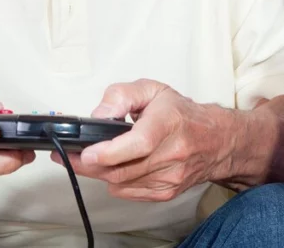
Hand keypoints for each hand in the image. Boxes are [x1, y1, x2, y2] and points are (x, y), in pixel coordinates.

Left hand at [51, 79, 231, 200]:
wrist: (215, 140)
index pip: (139, 144)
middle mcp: (174, 153)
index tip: (87, 152)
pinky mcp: (167, 192)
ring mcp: (171, 177)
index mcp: (170, 123)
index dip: (110, 152)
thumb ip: (122, 95)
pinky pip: (128, 192)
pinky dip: (116, 180)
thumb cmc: (181, 113)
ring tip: (91, 157)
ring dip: (101, 172)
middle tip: (68, 154)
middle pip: (123, 168)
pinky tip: (117, 166)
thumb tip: (99, 115)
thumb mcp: (152, 90)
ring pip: (122, 182)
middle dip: (90, 164)